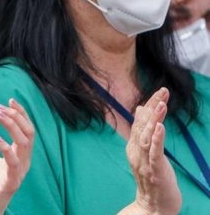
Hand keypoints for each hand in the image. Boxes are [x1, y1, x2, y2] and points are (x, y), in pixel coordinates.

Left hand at [0, 99, 34, 214]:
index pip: (26, 130)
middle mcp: (23, 162)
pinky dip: (7, 148)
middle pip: (28, 133)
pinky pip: (14, 163)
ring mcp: (19, 172)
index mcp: (20, 155)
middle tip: (1, 107)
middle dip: (17, 117)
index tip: (9, 100)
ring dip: (12, 126)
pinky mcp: (12, 182)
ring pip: (24, 144)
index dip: (21, 114)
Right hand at [119, 88, 180, 214]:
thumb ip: (142, 131)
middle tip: (163, 92)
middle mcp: (135, 152)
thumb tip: (142, 108)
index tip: (160, 92)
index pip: (140, 122)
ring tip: (161, 105)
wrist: (152, 207)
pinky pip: (154, 153)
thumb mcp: (147, 152)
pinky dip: (156, 139)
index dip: (150, 106)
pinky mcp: (154, 171)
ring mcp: (144, 162)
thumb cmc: (153, 179)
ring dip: (154, 120)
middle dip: (153, 108)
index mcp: (133, 146)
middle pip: (142, 126)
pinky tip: (159, 127)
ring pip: (146, 137)